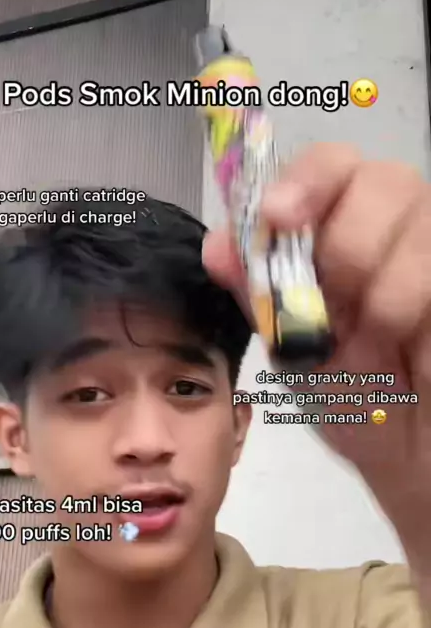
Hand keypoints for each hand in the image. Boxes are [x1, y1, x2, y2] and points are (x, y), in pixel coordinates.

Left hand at [203, 143, 430, 550]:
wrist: (413, 461)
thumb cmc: (356, 402)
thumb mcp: (295, 352)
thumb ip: (261, 297)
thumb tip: (217, 248)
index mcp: (349, 231)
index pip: (332, 166)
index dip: (307, 181)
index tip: (278, 216)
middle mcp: (402, 227)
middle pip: (384, 181)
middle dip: (349, 247)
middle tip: (340, 310)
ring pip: (423, 227)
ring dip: (388, 295)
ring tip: (382, 342)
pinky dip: (419, 322)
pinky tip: (417, 357)